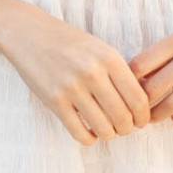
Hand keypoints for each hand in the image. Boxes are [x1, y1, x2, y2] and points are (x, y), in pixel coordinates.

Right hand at [0, 1, 152, 145]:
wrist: (29, 34)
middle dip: (127, 128)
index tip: (141, 121)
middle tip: (124, 128)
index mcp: (110, 59)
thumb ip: (119, 73)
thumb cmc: (69, 43)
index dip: (143, 116)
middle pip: (123, 117)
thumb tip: (140, 105)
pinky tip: (89, 133)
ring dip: (109, 134)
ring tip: (107, 130)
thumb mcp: (100, 49)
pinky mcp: (54, 101)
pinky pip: (79, 133)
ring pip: (103, 128)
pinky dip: (89, 138)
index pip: (138, 99)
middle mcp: (93, 73)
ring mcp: (72, 88)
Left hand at [128, 4, 172, 126]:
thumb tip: (131, 78)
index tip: (124, 91)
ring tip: (151, 118)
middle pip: (153, 88)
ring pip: (172, 104)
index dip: (127, 81)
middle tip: (133, 112)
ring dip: (157, 116)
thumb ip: (162, 54)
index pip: (140, 64)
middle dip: (139, 105)